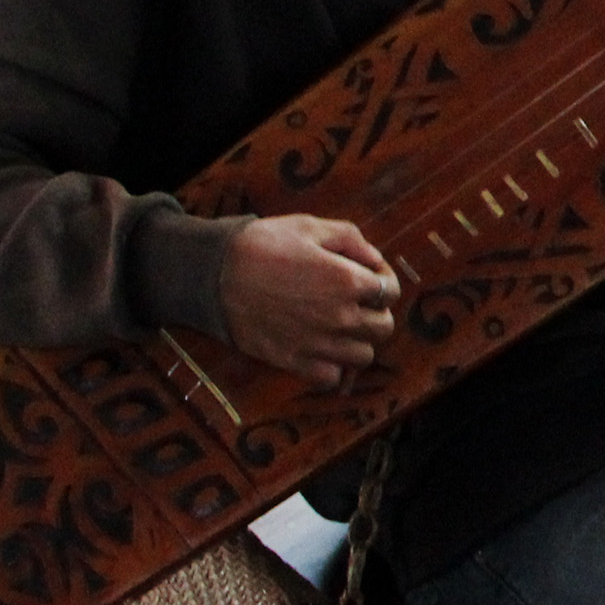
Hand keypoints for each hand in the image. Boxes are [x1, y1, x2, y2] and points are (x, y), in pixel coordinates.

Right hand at [222, 214, 397, 388]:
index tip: (367, 278)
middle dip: (375, 313)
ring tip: (340, 328)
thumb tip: (374, 260)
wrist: (214, 273)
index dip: (382, 282)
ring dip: (357, 342)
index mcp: (348, 280)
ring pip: (363, 356)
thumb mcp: (310, 226)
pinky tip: (321, 349)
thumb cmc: (263, 245)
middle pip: (383, 327)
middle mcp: (340, 316)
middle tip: (356, 304)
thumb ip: (351, 239)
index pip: (390, 291)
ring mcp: (318, 342)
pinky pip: (331, 378)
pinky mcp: (293, 361)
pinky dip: (332, 368)